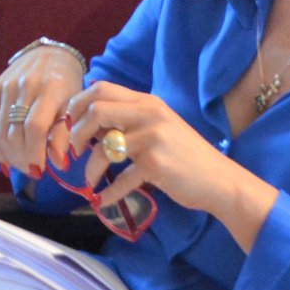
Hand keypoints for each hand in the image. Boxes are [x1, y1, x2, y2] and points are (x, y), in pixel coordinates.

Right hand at [0, 47, 85, 178]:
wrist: (49, 55)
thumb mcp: (74, 107)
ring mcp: (6, 86)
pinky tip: (4, 158)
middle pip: (15, 132)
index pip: (36, 127)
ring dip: (8, 156)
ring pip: (0, 131)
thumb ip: (66, 134)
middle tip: (31, 172)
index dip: (35, 153)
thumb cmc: (67, 85)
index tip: (40, 172)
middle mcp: (25, 85)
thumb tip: (59, 165)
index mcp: (51, 89)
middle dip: (22, 159)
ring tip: (19, 166)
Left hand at [63, 81, 278, 248]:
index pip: (101, 88)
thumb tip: (85, 124)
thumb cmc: (185, 157)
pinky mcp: (155, 165)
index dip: (77, 105)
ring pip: (103, 148)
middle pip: (96, 110)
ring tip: (90, 181)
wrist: (221, 181)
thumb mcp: (158, 128)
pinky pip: (119, 179)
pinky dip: (108, 193)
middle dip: (75, 133)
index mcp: (148, 102)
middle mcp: (150, 114)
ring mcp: (153, 138)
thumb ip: (128, 121)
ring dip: (90, 168)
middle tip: (72, 153)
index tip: (68, 126)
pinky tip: (104, 200)